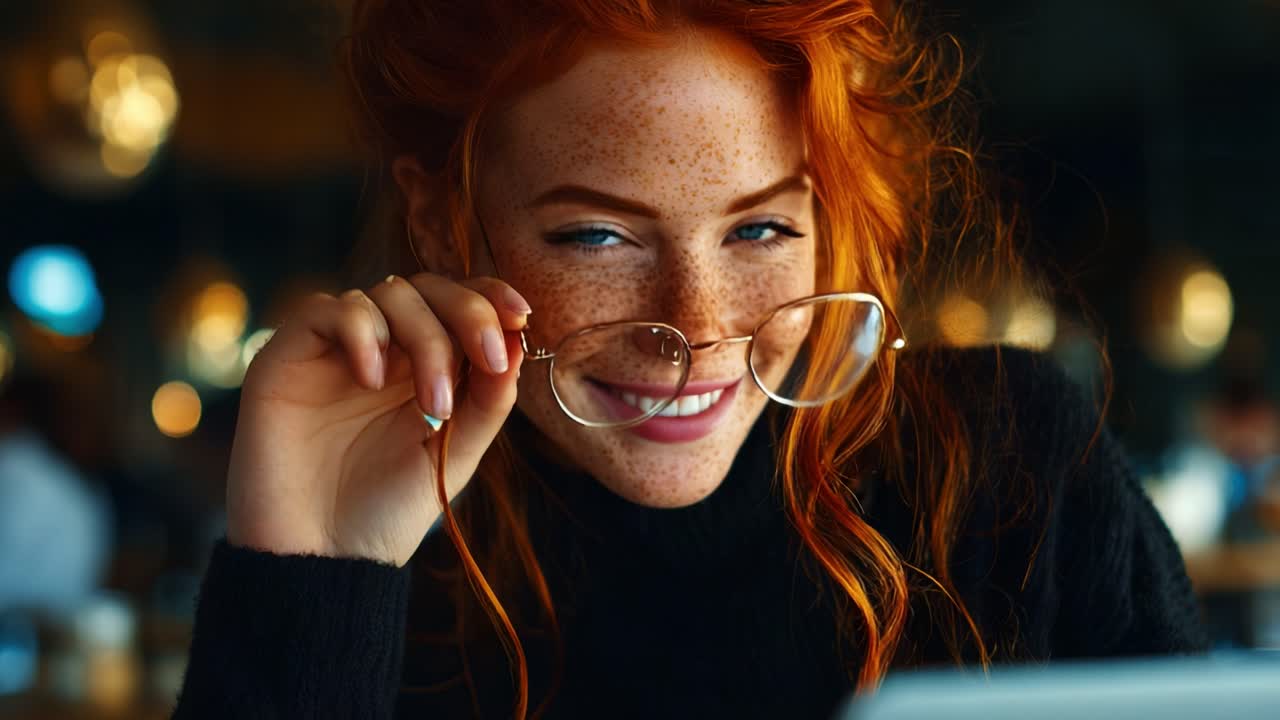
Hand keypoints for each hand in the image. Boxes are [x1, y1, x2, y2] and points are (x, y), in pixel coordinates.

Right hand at [224, 272, 529, 566]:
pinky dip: (361, 332)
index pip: (458, 302)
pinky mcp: (288, 355)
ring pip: (386, 294)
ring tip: (432, 405)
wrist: (319, 558)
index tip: (522, 316)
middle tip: (489, 357)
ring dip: (425, 338)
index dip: (490, 296)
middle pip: (428, 288)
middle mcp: (382, 349)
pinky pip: (325, 309)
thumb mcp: (454, 454)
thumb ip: (487, 401)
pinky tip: (370, 379)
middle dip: (469, 313)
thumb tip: (518, 342)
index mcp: (423, 366)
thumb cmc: (384, 511)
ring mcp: (335, 349)